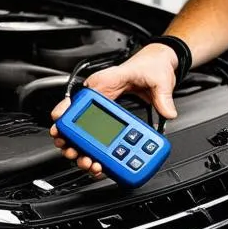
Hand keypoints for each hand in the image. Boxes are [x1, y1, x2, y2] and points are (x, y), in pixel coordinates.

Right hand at [49, 43, 178, 176]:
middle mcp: (100, 96)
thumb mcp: (158, 79)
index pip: (79, 98)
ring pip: (85, 133)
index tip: (60, 127)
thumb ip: (162, 97)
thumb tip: (167, 112)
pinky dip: (96, 151)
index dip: (65, 114)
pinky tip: (99, 162)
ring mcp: (104, 109)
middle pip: (77, 121)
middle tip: (76, 153)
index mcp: (105, 83)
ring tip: (89, 163)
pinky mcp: (110, 118)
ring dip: (83, 151)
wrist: (158, 65)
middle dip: (72, 141)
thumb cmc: (151, 66)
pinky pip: (98, 136)